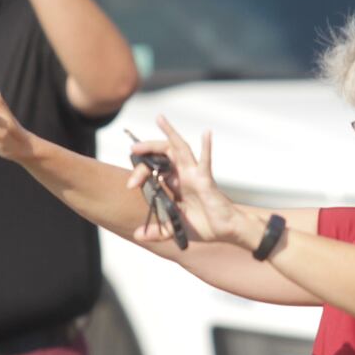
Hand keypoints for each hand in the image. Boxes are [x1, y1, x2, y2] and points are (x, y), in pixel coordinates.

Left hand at [125, 116, 245, 246]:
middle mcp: (183, 174)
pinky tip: (207, 133)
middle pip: (164, 153)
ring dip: (170, 133)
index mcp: (175, 183)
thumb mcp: (174, 228)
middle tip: (133, 149)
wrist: (225, 231)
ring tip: (159, 119)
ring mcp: (195, 174)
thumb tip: (137, 235)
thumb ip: (157, 231)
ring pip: (181, 149)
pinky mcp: (206, 180)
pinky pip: (206, 162)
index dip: (140, 172)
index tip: (130, 184)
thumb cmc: (204, 225)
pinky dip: (207, 146)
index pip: (154, 169)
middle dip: (148, 148)